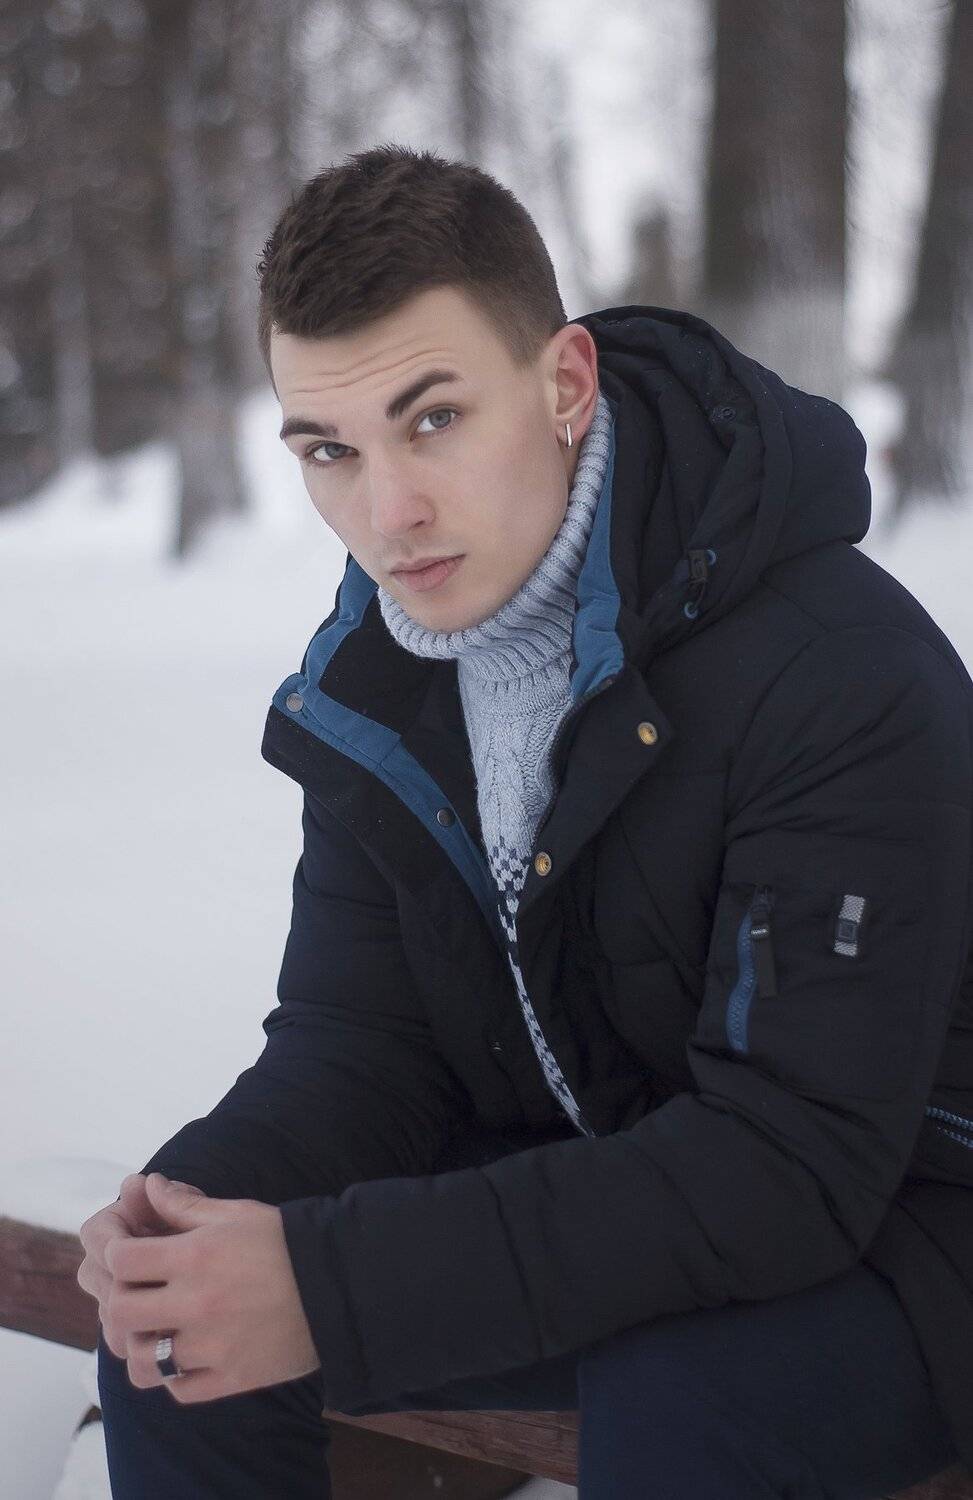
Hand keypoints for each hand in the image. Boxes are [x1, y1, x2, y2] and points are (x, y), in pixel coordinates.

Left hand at [99, 1173, 319, 1403]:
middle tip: (136, 1294)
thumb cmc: (285, 1242)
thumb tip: (148, 1185)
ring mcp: (213, 1346)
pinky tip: (183, 1356)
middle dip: (120, 1300)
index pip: (122, 1260)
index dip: (115, 1253)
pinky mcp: (231, 1378)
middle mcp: (198, 1303)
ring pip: (143, 1362)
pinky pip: (179, 1390)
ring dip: (142, 1345)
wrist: (340, 1285)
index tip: (127, 1253)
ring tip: (157, 1330)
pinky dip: (174, 1376)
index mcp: (197, 1255)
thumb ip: (185, 1203)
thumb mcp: (236, 1213)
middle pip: (121, 1313)